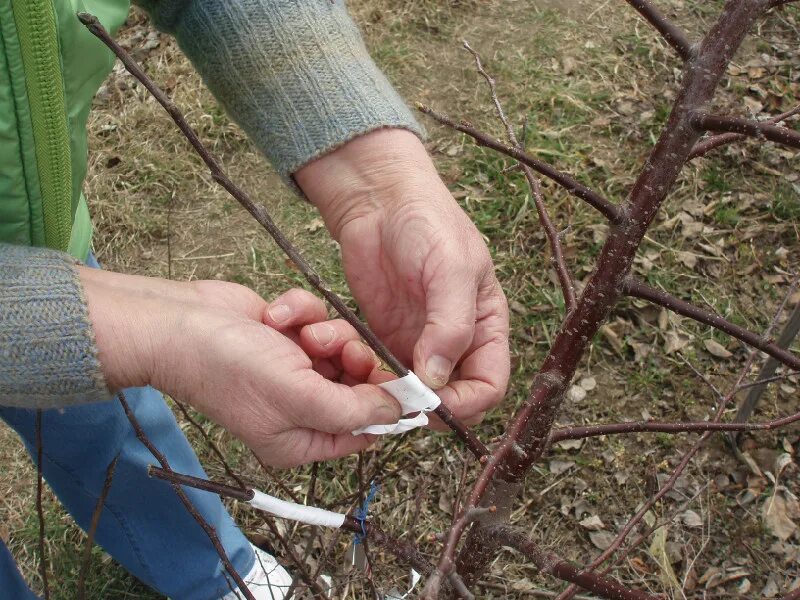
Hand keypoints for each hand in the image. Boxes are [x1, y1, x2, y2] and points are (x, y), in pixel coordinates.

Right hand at [79, 268, 400, 466]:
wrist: (179, 322)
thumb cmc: (231, 367)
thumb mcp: (298, 396)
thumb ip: (354, 409)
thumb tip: (399, 412)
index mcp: (303, 440)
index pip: (365, 431)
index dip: (386, 406)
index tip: (403, 380)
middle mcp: (302, 409)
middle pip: (359, 386)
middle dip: (354, 361)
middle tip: (343, 349)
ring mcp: (295, 370)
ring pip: (343, 348)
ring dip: (326, 333)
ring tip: (299, 332)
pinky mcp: (290, 337)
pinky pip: (319, 322)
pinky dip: (302, 314)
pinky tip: (277, 315)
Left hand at [296, 129, 509, 428]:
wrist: (379, 199)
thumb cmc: (427, 222)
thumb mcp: (451, 268)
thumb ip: (451, 325)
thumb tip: (436, 379)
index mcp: (486, 326)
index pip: (489, 385)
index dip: (467, 403)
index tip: (434, 402)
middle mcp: (455, 341)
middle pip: (450, 397)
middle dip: (423, 404)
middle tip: (391, 397)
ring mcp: (418, 342)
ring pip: (409, 391)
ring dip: (386, 391)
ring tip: (362, 365)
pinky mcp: (384, 337)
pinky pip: (377, 372)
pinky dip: (362, 372)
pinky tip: (347, 351)